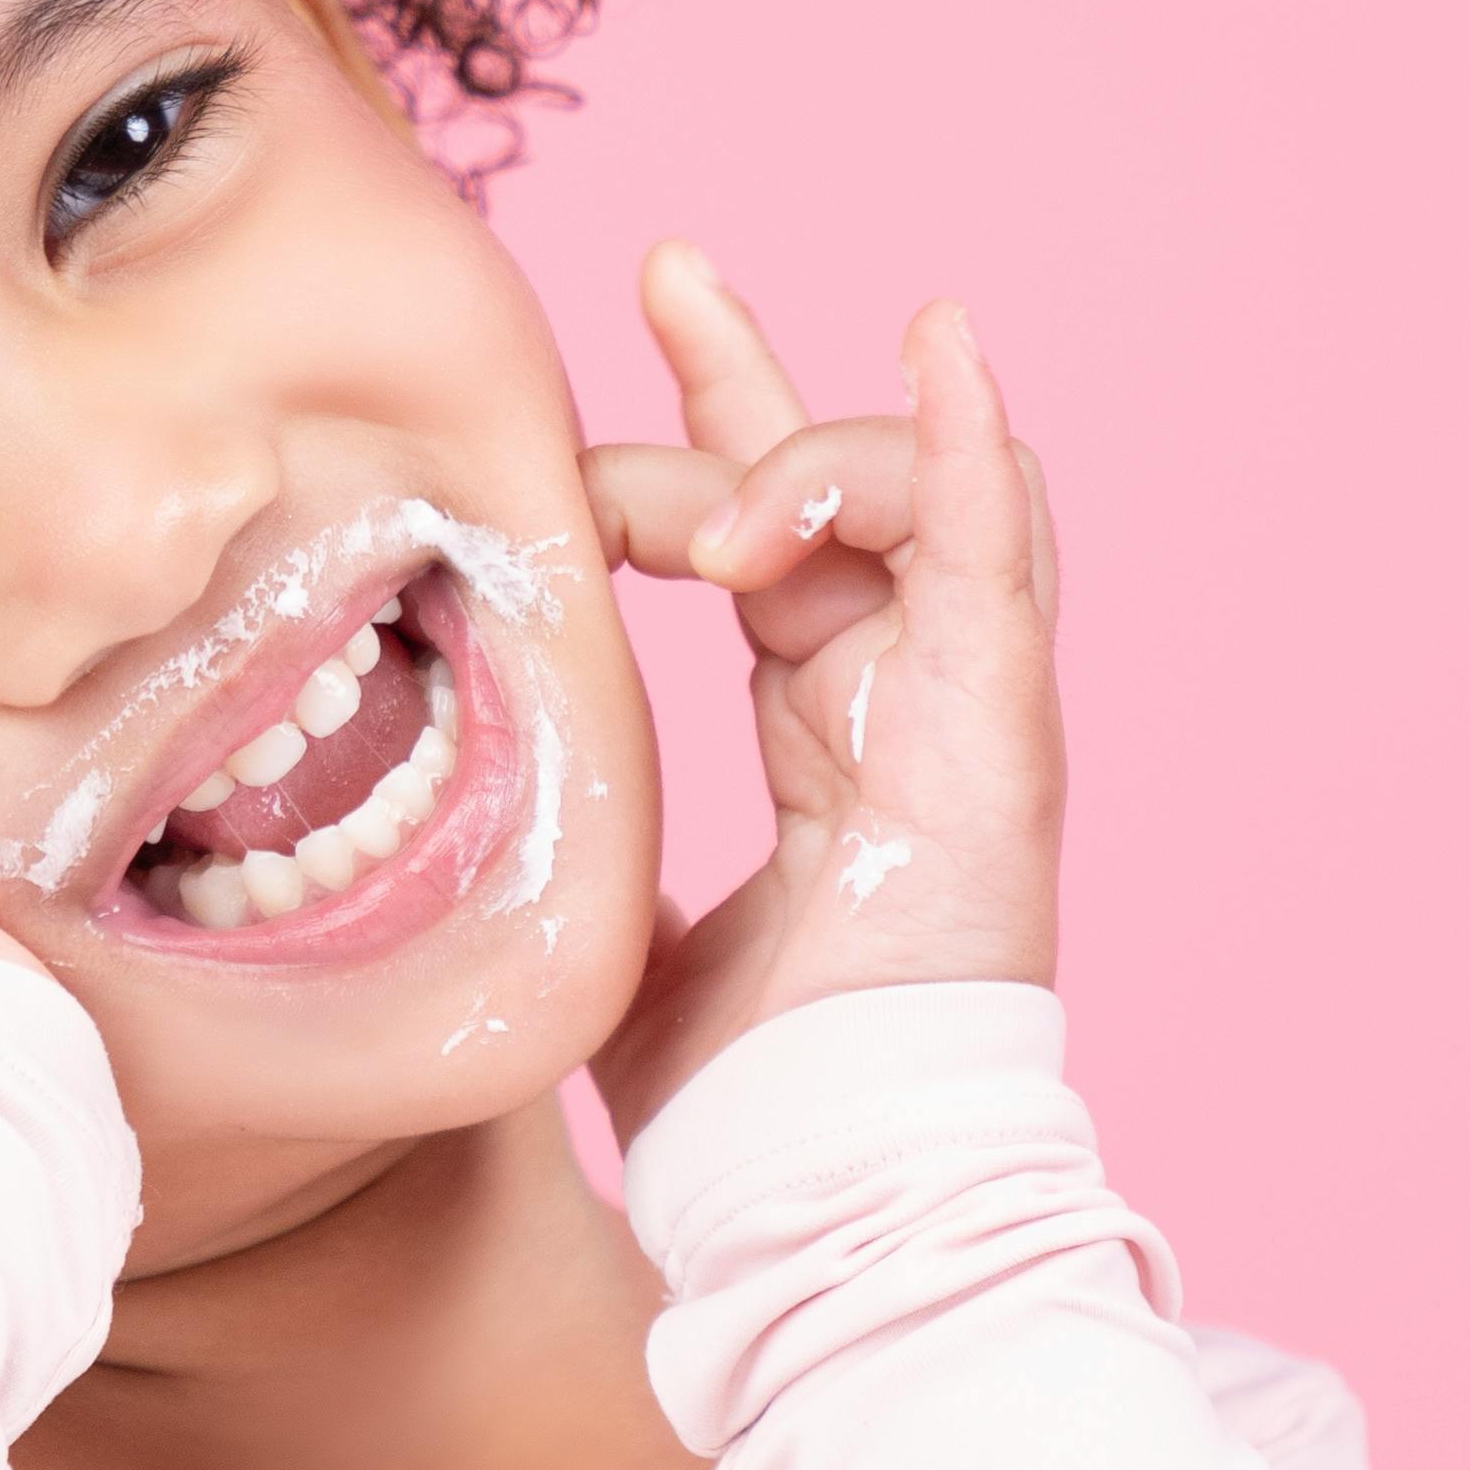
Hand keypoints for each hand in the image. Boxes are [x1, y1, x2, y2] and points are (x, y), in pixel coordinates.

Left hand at [579, 253, 1064, 1142]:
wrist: (820, 1197)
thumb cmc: (745, 1103)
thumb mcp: (614, 935)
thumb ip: (580, 854)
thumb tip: (469, 816)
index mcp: (829, 734)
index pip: (767, 541)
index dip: (687, 445)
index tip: (584, 408)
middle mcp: (903, 699)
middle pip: (840, 484)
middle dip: (745, 374)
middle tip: (662, 272)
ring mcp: (963, 711)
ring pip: (916, 497)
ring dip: (809, 451)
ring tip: (726, 505)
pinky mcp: (1000, 737)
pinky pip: (1000, 558)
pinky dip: (971, 446)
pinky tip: (940, 343)